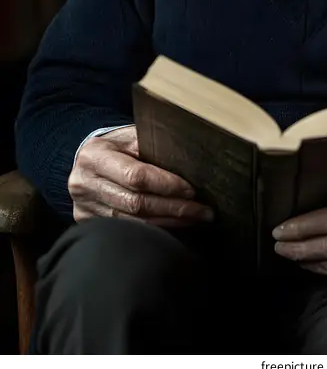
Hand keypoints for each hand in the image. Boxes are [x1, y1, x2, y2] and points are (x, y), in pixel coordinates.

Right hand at [68, 126, 212, 227]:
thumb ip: (151, 145)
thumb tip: (188, 157)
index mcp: (95, 156)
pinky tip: (174, 227)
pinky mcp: (86, 224)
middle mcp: (84, 183)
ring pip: (132, 223)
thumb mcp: (128, 137)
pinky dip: (153, 231)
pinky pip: (126, 231)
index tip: (191, 190)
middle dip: (174, 208)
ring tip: (195, 220)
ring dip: (169, 223)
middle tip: (202, 211)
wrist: (85, 162)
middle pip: (135, 203)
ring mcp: (83, 207)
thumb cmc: (116, 146)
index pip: (136, 175)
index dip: (166, 184)